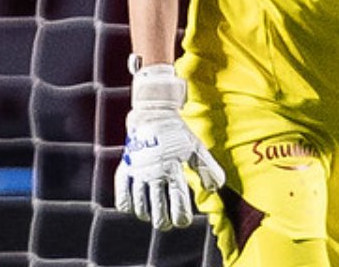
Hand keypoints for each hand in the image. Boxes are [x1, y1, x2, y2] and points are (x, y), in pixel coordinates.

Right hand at [114, 65, 225, 229]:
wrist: (153, 113)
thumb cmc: (176, 133)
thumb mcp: (195, 147)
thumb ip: (207, 168)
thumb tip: (217, 188)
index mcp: (173, 166)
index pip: (178, 198)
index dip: (181, 215)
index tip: (183, 222)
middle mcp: (154, 171)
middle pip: (158, 206)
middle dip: (163, 220)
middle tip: (167, 224)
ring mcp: (139, 170)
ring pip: (140, 203)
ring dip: (146, 214)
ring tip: (152, 218)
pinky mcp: (126, 166)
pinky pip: (122, 191)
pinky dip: (125, 203)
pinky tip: (132, 208)